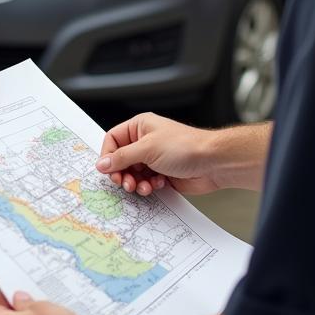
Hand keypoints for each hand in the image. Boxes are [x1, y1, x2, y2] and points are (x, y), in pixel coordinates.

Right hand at [97, 113, 220, 195]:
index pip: (113, 140)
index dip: (108, 156)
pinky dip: (147, 186)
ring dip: (135, 183)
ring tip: (142, 187)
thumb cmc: (185, 146)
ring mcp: (153, 158)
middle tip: (125, 183)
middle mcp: (145, 141)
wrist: (212, 163)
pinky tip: (157, 185)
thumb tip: (101, 163)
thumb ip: (122, 157)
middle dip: (122, 173)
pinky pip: (145, 183)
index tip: (108, 171)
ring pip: (132, 174)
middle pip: (121, 160)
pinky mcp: (161, 174)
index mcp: (140, 126)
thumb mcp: (148, 149)